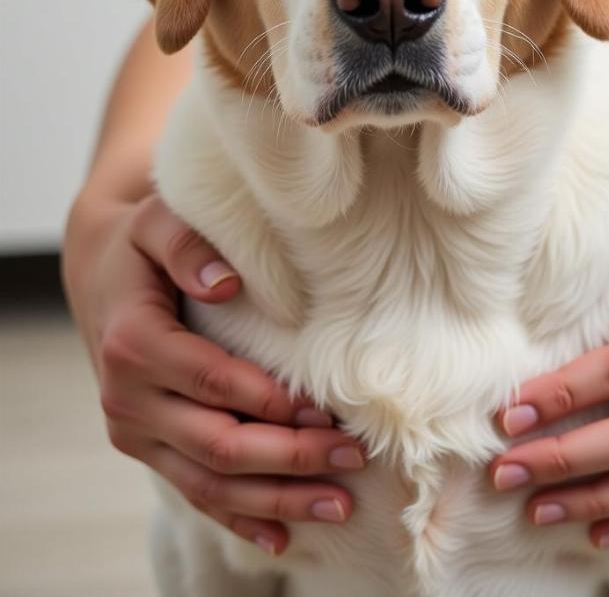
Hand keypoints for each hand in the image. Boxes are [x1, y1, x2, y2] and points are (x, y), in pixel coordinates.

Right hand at [63, 191, 364, 555]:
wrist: (101, 277)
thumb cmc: (143, 247)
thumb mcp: (157, 222)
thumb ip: (188, 247)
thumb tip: (226, 283)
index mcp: (134, 343)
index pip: (213, 382)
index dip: (271, 403)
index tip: (327, 411)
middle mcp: (127, 398)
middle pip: (218, 443)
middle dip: (290, 458)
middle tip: (354, 458)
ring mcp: (136, 432)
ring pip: (210, 482)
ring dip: (277, 498)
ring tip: (340, 505)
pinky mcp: (148, 448)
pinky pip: (195, 493)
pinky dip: (239, 518)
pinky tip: (283, 538)